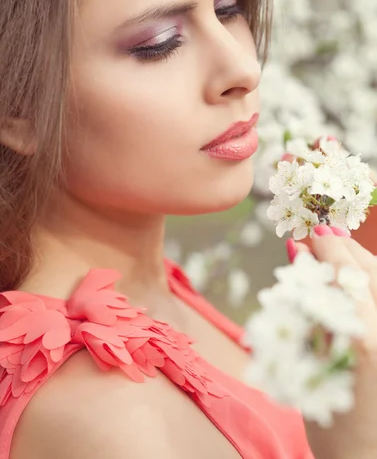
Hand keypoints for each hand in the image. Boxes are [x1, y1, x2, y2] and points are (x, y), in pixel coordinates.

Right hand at [291, 227, 376, 458]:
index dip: (328, 247)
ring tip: (340, 251)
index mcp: (363, 337)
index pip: (347, 273)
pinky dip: (372, 281)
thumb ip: (307, 303)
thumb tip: (301, 255)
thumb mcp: (305, 358)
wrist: (365, 457)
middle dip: (347, 247)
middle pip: (372, 271)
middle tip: (323, 234)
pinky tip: (358, 281)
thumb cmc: (328, 417)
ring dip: (362, 261)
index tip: (310, 233)